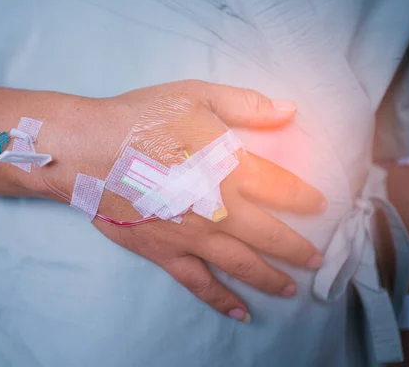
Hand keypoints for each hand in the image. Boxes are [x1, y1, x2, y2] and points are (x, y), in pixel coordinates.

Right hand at [39, 80, 326, 321]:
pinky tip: (240, 312)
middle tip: (316, 258)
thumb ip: (246, 105)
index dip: (306, 199)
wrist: (89, 148)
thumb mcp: (197, 96)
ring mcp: (193, 237)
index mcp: (232, 170)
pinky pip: (199, 282)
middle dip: (298, 249)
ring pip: (242, 265)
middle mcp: (220, 211)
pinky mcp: (165, 252)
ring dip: (271, 278)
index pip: (283, 189)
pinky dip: (221, 299)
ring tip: (291, 288)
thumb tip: (290, 109)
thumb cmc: (142, 118)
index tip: (319, 206)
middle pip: (271, 236)